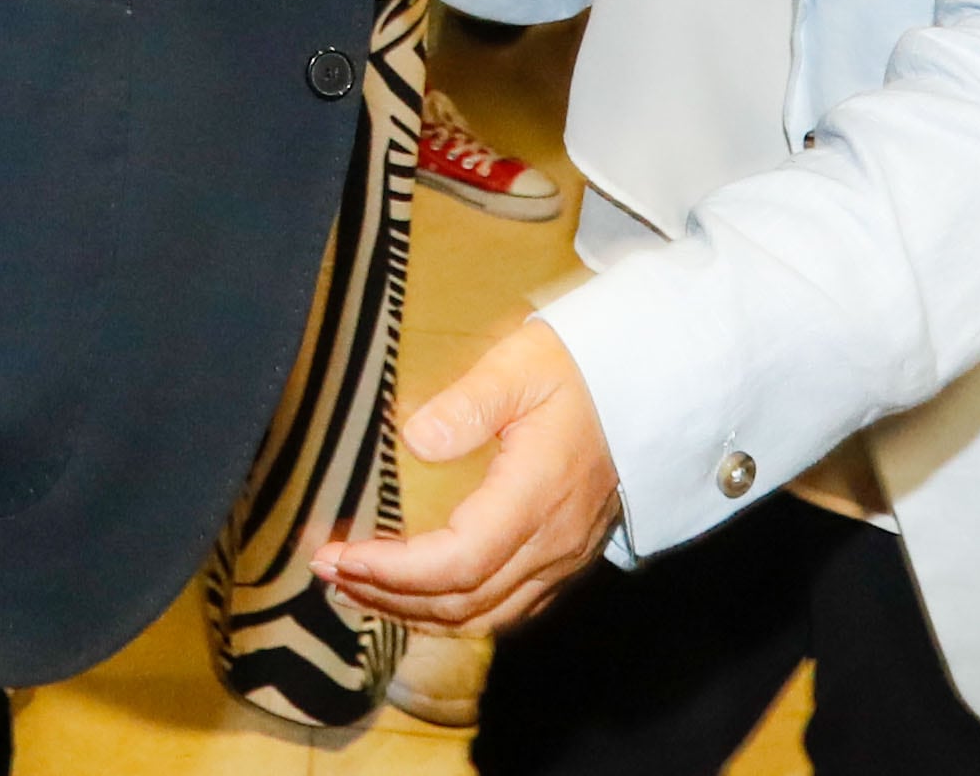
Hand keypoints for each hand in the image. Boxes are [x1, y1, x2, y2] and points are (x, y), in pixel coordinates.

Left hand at [316, 317, 620, 635]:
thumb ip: (467, 404)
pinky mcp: (565, 558)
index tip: (342, 555)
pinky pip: (507, 608)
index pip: (458, 563)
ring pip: (483, 615)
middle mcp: (551, 542)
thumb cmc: (583, 368)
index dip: (394, 572)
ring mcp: (563, 557)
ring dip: (414, 611)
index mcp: (536, 497)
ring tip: (358, 589)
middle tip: (329, 570)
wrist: (651, 384)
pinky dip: (454, 611)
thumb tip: (415, 441)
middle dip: (387, 594)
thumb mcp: (522, 365)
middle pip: (462, 601)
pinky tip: (419, 594)